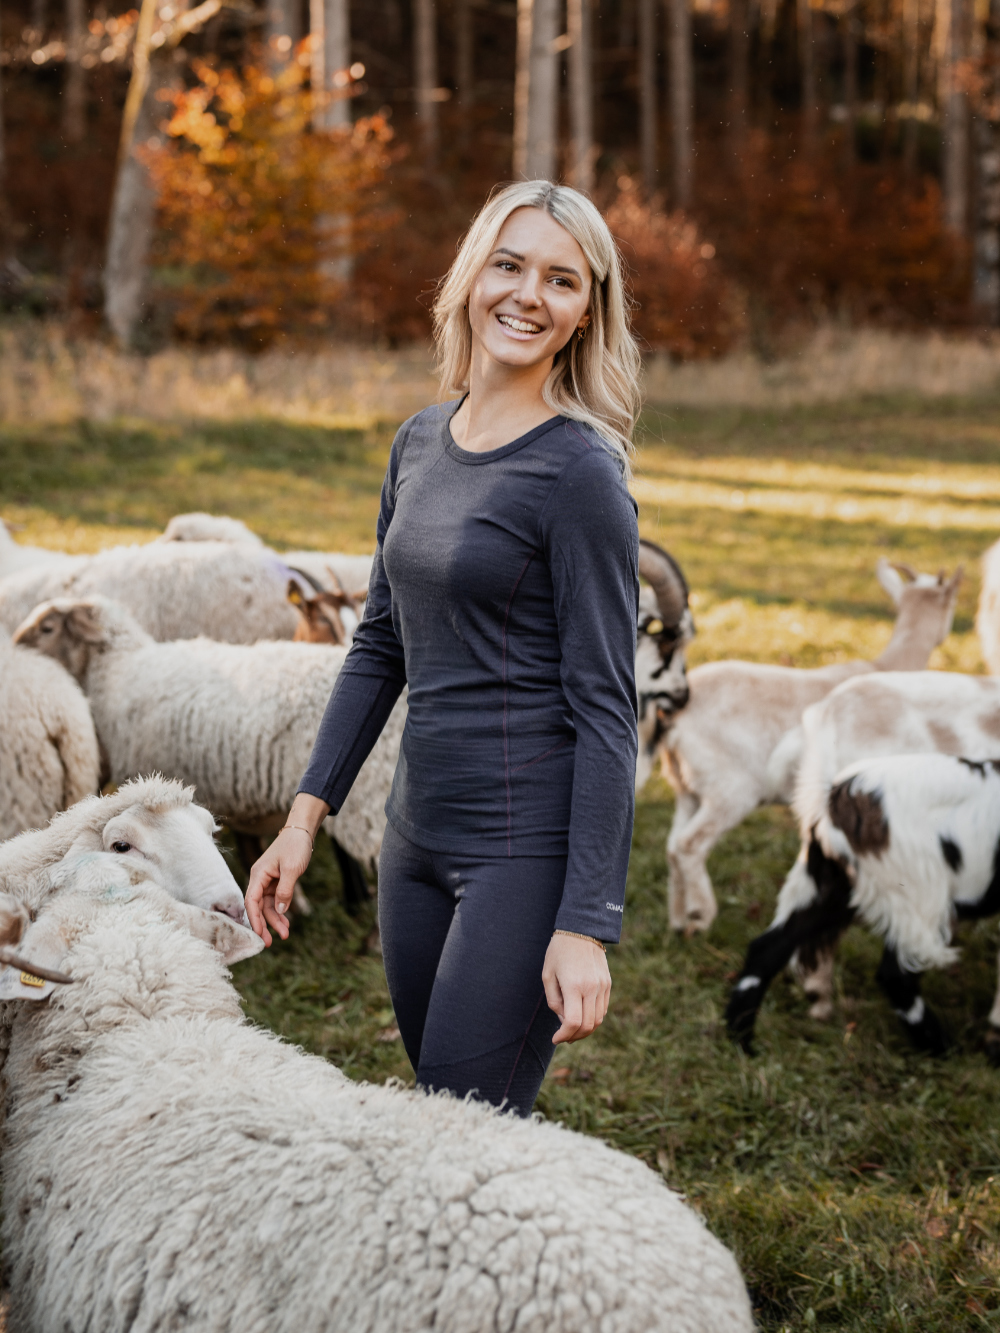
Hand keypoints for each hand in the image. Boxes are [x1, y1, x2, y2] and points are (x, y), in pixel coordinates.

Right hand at [244, 795, 327, 944]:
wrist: (302, 832)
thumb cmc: (295, 846)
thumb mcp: (292, 869)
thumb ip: (285, 890)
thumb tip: (279, 910)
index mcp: (258, 875)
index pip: (251, 901)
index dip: (254, 919)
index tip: (259, 934)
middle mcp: (260, 879)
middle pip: (258, 906)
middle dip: (264, 924)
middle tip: (269, 943)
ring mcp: (268, 881)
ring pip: (268, 906)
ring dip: (275, 920)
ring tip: (285, 935)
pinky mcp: (277, 882)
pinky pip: (276, 901)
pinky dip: (281, 912)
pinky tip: (286, 923)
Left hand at [542, 933, 611, 1044]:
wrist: (582, 930)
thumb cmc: (559, 952)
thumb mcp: (548, 975)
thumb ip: (555, 1001)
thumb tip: (565, 1021)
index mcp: (573, 985)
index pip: (573, 1022)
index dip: (564, 1035)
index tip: (555, 1038)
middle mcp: (591, 988)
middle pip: (587, 1025)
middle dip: (574, 1036)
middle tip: (563, 1038)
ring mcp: (602, 986)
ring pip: (598, 1020)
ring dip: (585, 1030)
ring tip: (572, 1030)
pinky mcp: (608, 984)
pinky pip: (603, 1009)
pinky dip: (593, 1018)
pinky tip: (582, 1016)